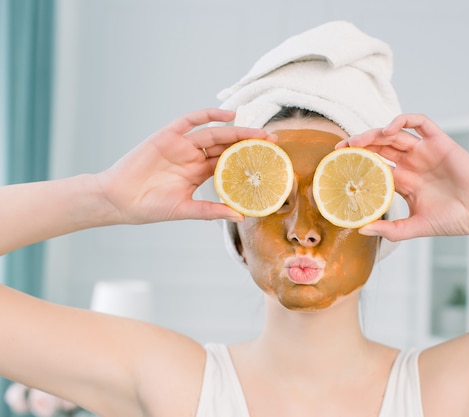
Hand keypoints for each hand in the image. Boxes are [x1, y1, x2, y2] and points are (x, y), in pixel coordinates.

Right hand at [97, 108, 272, 223]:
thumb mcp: (185, 210)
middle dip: (249, 143)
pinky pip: (189, 121)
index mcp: (198, 174)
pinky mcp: (166, 136)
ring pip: (214, 134)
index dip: (248, 160)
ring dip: (236, 130)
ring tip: (259, 132)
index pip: (229, 163)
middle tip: (274, 141)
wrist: (118, 200)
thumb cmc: (149, 207)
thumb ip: (211, 211)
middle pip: (226, 146)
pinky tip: (227, 115)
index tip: (270, 161)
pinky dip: (207, 115)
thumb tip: (240, 216)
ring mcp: (181, 146)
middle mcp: (192, 157)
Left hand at [337, 114, 468, 240]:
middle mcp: (412, 164)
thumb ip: (389, 230)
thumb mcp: (414, 228)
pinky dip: (402, 121)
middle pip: (380, 148)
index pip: (376, 167)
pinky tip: (388, 130)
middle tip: (341, 149)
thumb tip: (360, 230)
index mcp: (405, 182)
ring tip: (357, 141)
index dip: (358, 164)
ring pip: (394, 134)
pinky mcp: (439, 141)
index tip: (338, 166)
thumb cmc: (454, 220)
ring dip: (374, 133)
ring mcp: (425, 152)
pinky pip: (419, 122)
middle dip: (360, 146)